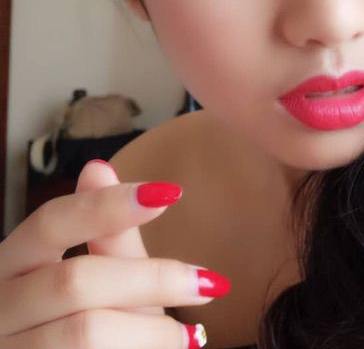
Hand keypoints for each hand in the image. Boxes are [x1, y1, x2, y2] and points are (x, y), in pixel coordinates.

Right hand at [0, 160, 228, 347]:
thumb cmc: (91, 324)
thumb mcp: (103, 279)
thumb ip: (105, 233)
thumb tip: (98, 166)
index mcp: (12, 264)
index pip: (51, 222)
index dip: (107, 206)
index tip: (170, 192)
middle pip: (75, 280)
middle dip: (153, 279)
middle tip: (210, 283)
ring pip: (86, 332)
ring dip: (152, 332)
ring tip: (187, 335)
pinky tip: (169, 348)